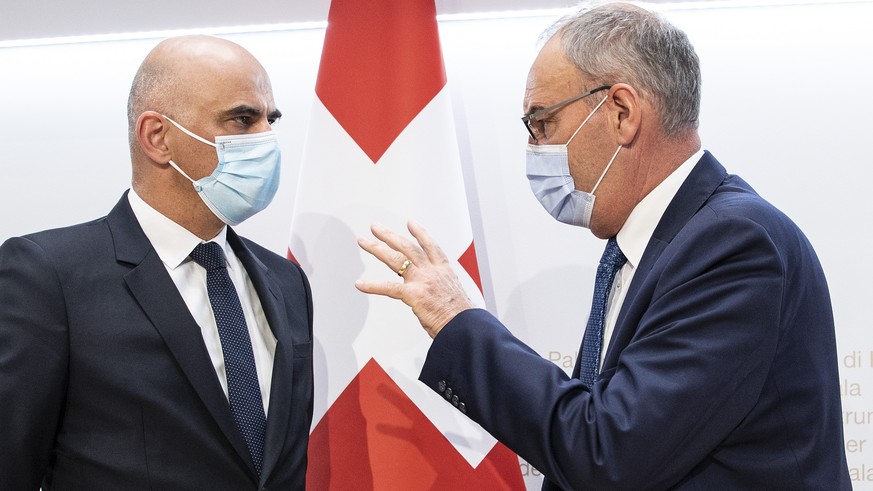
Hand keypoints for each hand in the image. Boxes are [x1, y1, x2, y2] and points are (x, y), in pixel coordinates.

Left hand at [355, 221, 473, 337]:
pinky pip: (389, 288)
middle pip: (407, 247)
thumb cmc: (460, 316)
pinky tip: (360, 284)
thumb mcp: (453, 294)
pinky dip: (372, 286)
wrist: (464, 326)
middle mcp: (432, 271)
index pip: (431, 246)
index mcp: (444, 271)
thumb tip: (434, 295)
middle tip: (376, 228)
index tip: (411, 224)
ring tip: (364, 241)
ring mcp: (422, 281)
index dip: (420, 233)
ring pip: (396, 259)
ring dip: (377, 248)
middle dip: (390, 235)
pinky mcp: (413, 295)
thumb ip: (440, 290)